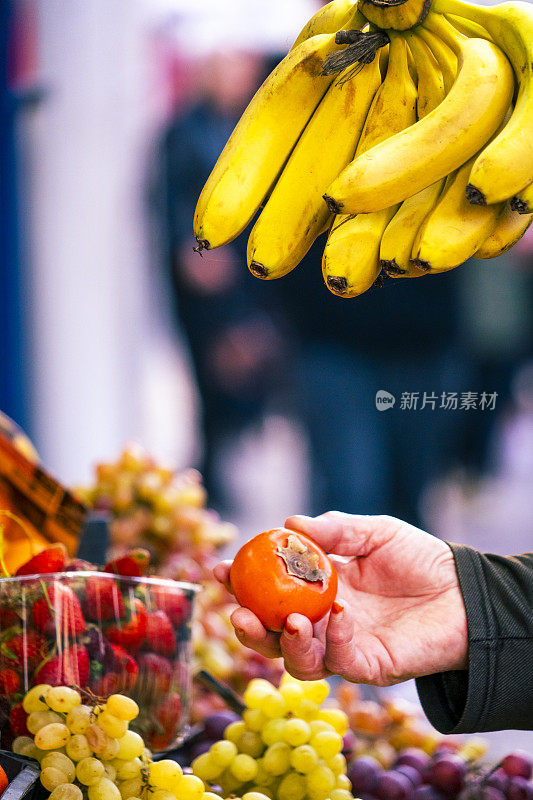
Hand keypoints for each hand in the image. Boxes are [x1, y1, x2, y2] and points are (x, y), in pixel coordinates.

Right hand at [214, 512, 467, 684]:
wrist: (464, 590)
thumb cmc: (419, 558)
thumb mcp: (373, 532)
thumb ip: (334, 530)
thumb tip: (289, 522)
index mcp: (317, 588)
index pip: (269, 591)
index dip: (240, 584)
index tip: (221, 569)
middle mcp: (322, 621)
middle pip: (271, 635)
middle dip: (247, 627)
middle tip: (239, 612)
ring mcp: (342, 646)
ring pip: (297, 660)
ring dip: (285, 643)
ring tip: (292, 620)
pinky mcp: (368, 667)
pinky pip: (339, 661)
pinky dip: (333, 640)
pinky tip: (342, 615)